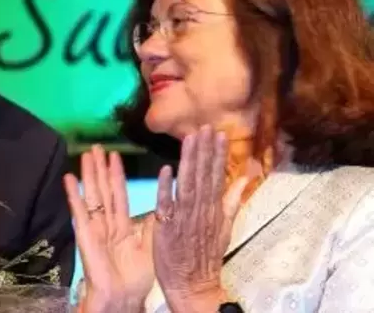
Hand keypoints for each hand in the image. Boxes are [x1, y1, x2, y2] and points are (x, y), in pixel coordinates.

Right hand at [64, 146, 153, 312]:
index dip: (116, 174)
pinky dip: (73, 194)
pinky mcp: (84, 234)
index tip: (114, 154)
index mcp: (122, 225)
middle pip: (103, 189)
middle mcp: (106, 223)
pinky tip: (68, 178)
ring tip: (85, 154)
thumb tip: (164, 200)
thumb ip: (153, 222)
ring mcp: (94, 227)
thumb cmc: (137, 277)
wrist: (124, 297)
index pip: (118, 193)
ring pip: (92, 195)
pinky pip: (79, 211)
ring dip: (88, 174)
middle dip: (100, 168)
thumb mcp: (151, 244)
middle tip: (97, 146)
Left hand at [152, 126, 249, 311]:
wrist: (193, 284)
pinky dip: (166, 187)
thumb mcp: (224, 225)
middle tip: (206, 127)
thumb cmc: (205, 253)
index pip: (216, 176)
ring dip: (189, 161)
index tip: (218, 133)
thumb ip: (233, 198)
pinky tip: (166, 169)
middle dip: (204, 151)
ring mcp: (183, 217)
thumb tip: (246, 177)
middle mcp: (200, 210)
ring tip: (191, 138)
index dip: (217, 154)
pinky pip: (165, 204)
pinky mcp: (166, 226)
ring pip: (187, 184)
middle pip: (203, 176)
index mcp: (213, 208)